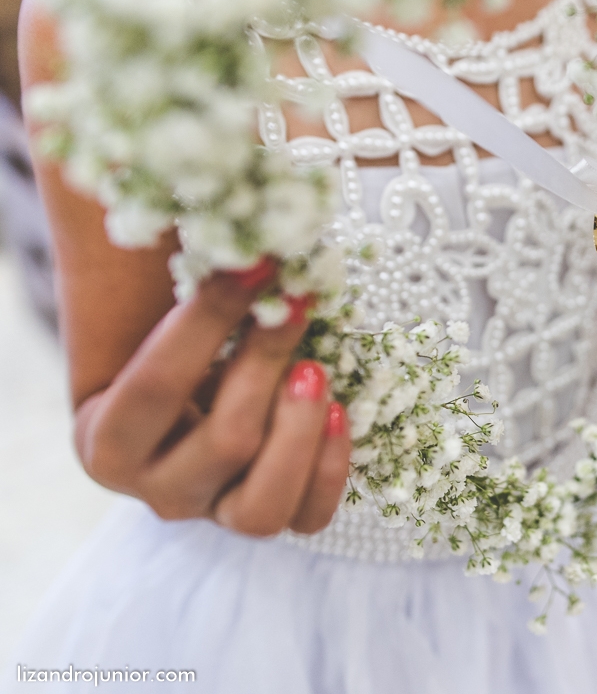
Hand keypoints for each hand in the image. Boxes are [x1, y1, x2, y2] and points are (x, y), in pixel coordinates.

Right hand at [73, 261, 350, 536]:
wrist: (199, 373)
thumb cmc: (178, 324)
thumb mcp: (163, 292)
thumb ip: (188, 263)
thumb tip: (247, 226)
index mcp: (105, 438)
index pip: (157, 387)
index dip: (210, 322)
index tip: (258, 265)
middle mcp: (155, 487)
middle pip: (224, 444)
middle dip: (267, 366)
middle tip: (297, 305)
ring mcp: (215, 510)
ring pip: (262, 509)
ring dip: (301, 431)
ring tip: (316, 371)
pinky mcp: (269, 513)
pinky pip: (308, 519)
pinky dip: (331, 468)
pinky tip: (343, 411)